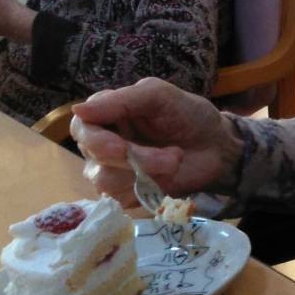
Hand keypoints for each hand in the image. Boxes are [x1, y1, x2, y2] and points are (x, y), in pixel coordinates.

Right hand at [71, 77, 243, 204]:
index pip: (81, 126)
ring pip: (106, 181)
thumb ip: (121, 100)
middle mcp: (100, 143)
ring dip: (146, 174)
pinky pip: (121, 199)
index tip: (120, 148)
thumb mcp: (158, 96)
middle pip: (95, 156)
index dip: (96, 139)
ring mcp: (111, 170)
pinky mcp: (125, 194)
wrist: (216, 148)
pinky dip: (147, 189)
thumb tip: (77, 109)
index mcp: (105, 114)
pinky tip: (167, 179)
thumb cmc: (188, 115)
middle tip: (171, 157)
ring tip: (174, 161)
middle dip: (134, 158)